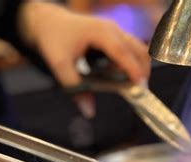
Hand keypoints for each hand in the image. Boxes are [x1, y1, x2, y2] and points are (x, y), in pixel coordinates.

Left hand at [17, 2, 149, 86]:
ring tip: (124, 85)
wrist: (48, 22)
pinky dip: (130, 66)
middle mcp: (112, 29)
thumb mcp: (59, 65)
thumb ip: (75, 88)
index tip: (141, 86)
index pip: (122, 51)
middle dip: (142, 72)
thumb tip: (89, 112)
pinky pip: (132, 53)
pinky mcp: (117, 37)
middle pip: (139, 50)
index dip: (133, 69)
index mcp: (100, 32)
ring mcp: (117, 32)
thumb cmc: (53, 40)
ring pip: (139, 51)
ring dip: (137, 70)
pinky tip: (114, 74)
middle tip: (137, 92)